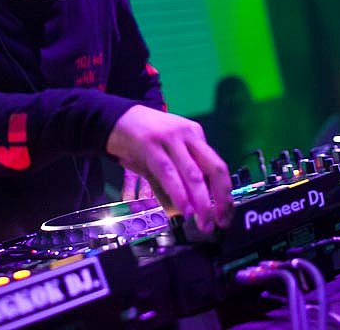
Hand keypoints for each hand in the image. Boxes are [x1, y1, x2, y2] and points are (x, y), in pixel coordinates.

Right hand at [106, 104, 233, 232]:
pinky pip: (169, 173)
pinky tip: (184, 208)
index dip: (225, 193)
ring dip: (201, 202)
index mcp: (195, 134)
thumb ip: (183, 170)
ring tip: (203, 222)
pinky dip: (178, 193)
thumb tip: (197, 203)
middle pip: (213, 169)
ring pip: (193, 174)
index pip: (218, 166)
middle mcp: (187, 134)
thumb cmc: (143, 137)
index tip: (225, 215)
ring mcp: (170, 138)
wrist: (114, 117)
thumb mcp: (170, 148)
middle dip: (219, 200)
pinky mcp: (150, 145)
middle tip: (218, 223)